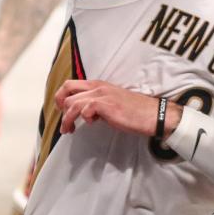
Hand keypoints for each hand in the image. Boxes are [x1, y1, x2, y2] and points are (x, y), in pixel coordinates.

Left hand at [55, 79, 180, 137]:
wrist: (152, 114)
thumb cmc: (134, 112)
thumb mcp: (111, 104)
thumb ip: (97, 106)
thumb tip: (85, 114)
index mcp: (98, 85)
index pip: (70, 84)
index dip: (61, 97)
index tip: (63, 111)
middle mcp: (98, 87)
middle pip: (66, 90)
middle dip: (60, 108)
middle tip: (64, 122)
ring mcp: (102, 95)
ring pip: (72, 103)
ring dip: (67, 119)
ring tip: (69, 130)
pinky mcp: (107, 105)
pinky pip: (85, 109)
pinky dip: (83, 118)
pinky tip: (91, 124)